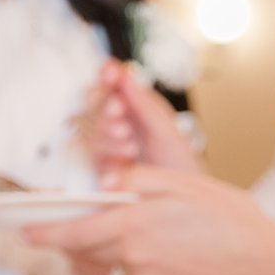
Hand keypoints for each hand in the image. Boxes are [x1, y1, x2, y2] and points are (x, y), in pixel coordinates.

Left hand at [24, 165, 274, 274]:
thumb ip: (136, 182)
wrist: (263, 267)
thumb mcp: (181, 183)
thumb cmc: (229, 219)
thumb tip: (105, 185)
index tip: (25, 233)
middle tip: (66, 224)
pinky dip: (125, 263)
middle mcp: (132, 256)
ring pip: (105, 263)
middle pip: (85, 249)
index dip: (46, 233)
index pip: (75, 231)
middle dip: (71, 238)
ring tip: (122, 230)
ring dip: (100, 249)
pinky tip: (149, 249)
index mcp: (134, 224)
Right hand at [82, 61, 202, 177]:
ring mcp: (107, 145)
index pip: (113, 83)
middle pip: (93, 103)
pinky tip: (125, 159)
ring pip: (91, 129)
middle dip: (103, 105)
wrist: (183, 202)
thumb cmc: (179, 165)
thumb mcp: (167, 130)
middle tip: (118, 110)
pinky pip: (93, 156)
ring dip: (107, 133)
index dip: (107, 74)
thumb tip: (126, 73)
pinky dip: (108, 155)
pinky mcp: (102, 168)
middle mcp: (117, 122)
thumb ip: (144, 104)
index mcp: (135, 107)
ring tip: (130, 144)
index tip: (111, 73)